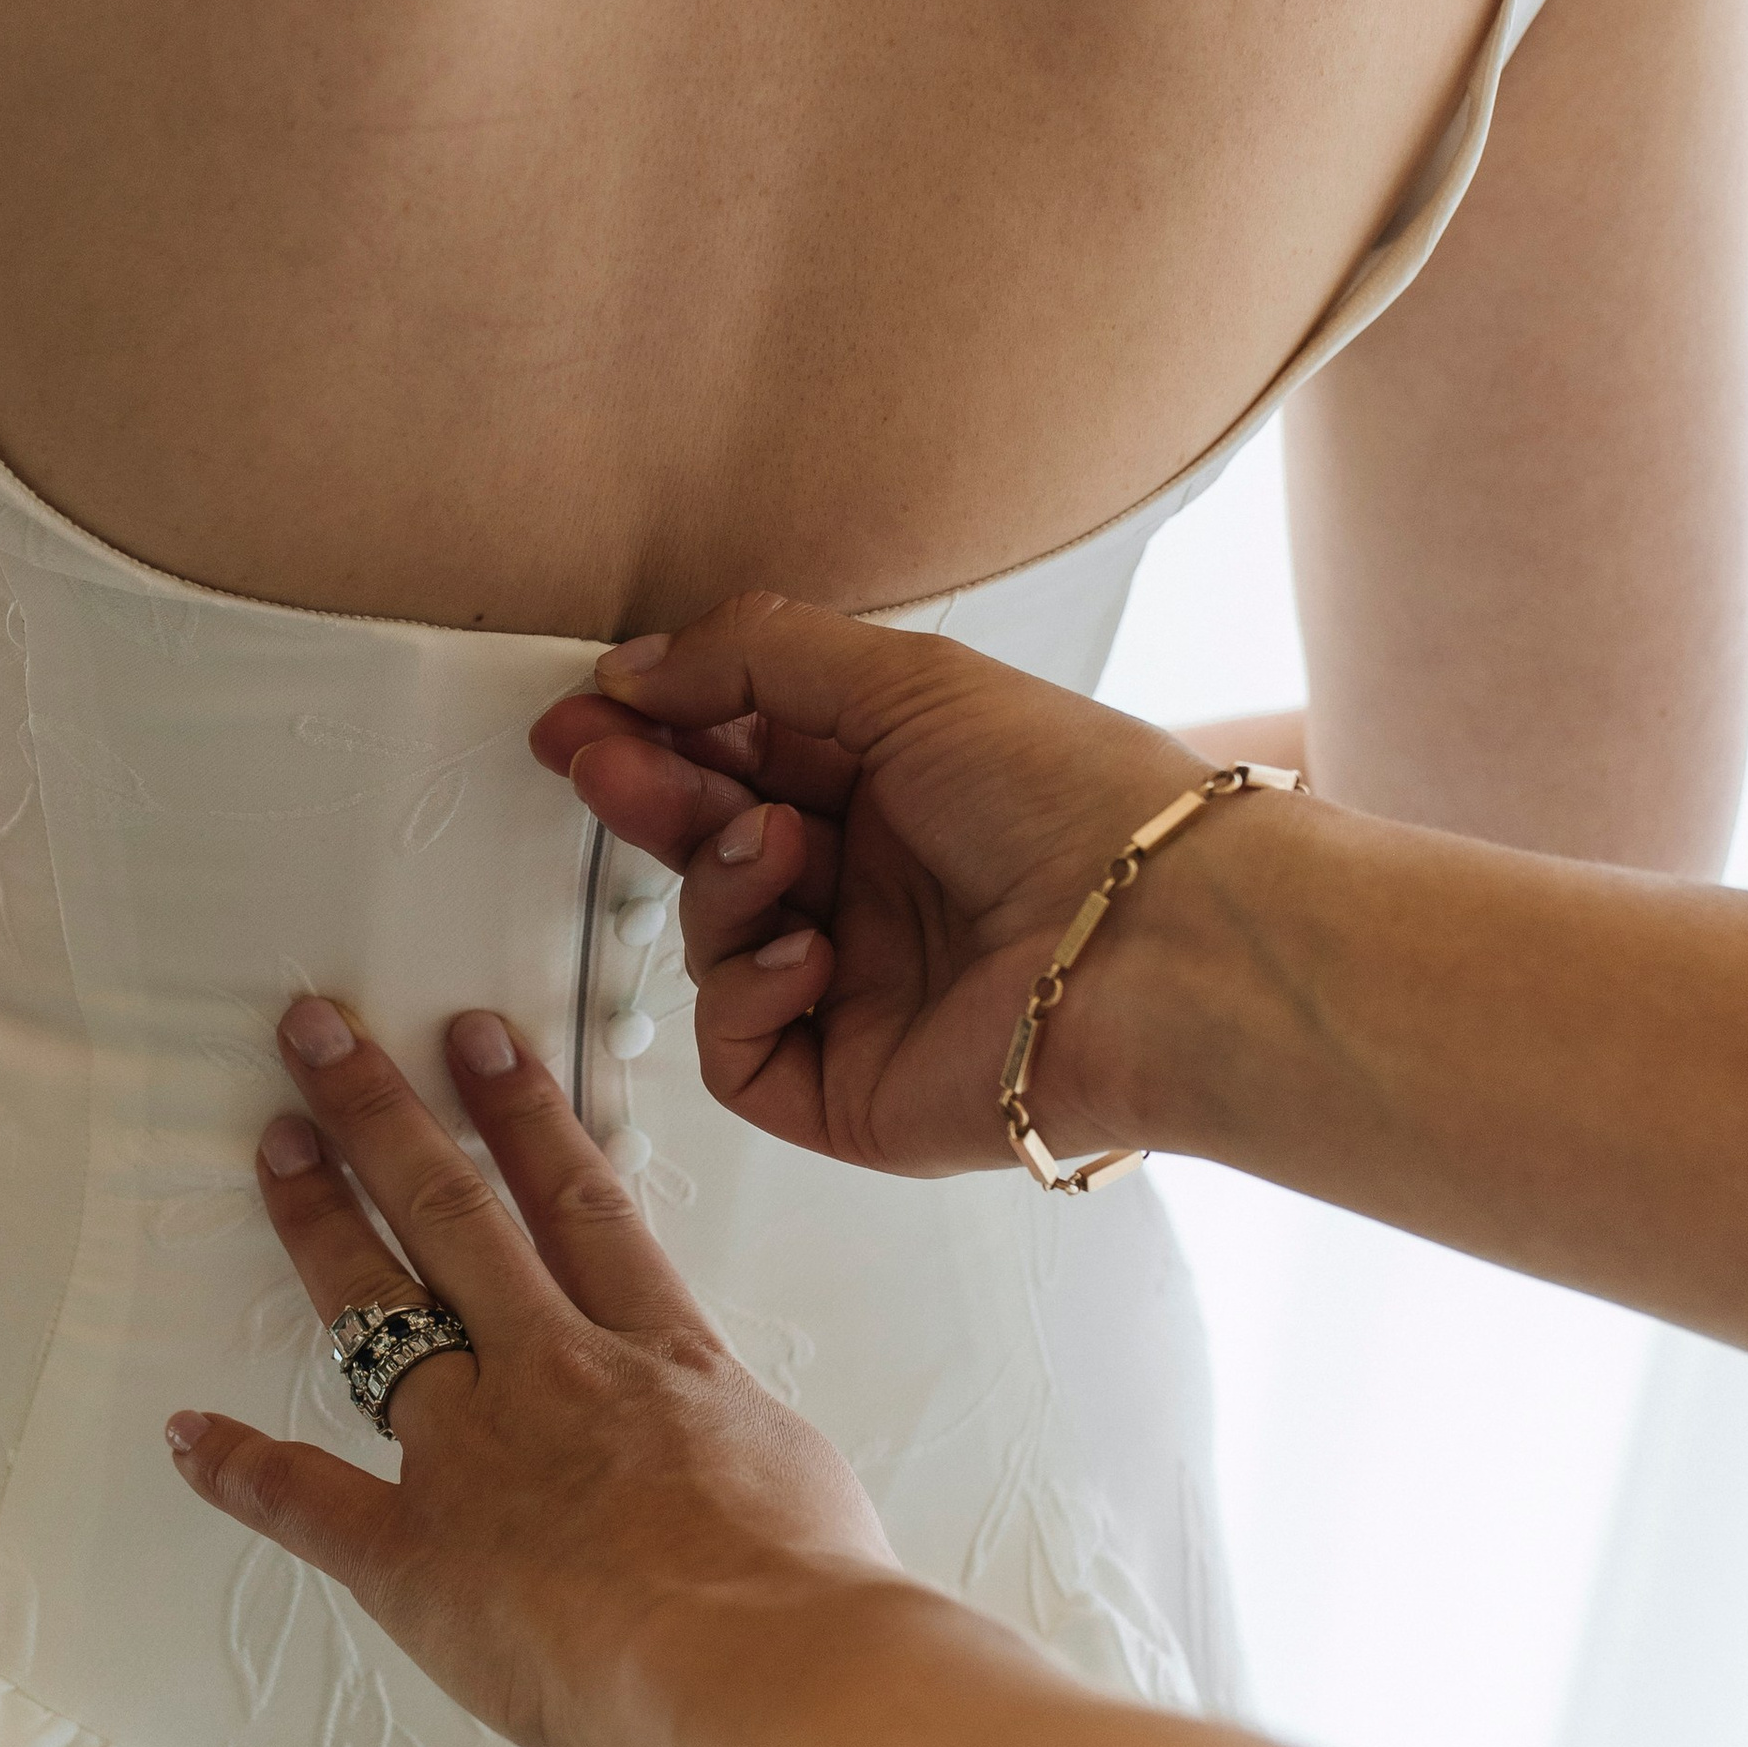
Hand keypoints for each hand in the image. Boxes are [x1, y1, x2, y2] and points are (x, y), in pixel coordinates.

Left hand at [165, 996, 894, 1746]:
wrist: (766, 1666)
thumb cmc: (811, 1595)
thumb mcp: (800, 1483)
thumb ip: (742, 1456)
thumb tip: (747, 1475)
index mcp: (662, 1358)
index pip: (580, 1203)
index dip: (524, 1114)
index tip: (479, 1044)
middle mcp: (557, 1374)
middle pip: (456, 1212)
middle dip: (384, 1114)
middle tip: (324, 1038)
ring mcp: (477, 1452)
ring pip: (381, 1306)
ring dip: (318, 1219)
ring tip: (278, 1141)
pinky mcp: (419, 1553)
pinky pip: (308, 1501)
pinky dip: (241, 1469)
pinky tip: (190, 1435)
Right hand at [528, 593, 1217, 1175]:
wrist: (1158, 943)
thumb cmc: (1077, 803)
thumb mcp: (905, 681)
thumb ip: (757, 657)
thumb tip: (638, 665)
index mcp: (903, 788)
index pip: (746, 756)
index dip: (661, 730)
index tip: (589, 708)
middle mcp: (881, 891)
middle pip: (714, 843)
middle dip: (653, 797)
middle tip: (599, 761)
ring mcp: (862, 993)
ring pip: (714, 939)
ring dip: (722, 882)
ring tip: (779, 847)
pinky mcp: (850, 1089)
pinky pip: (738, 1050)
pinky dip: (745, 993)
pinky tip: (805, 954)